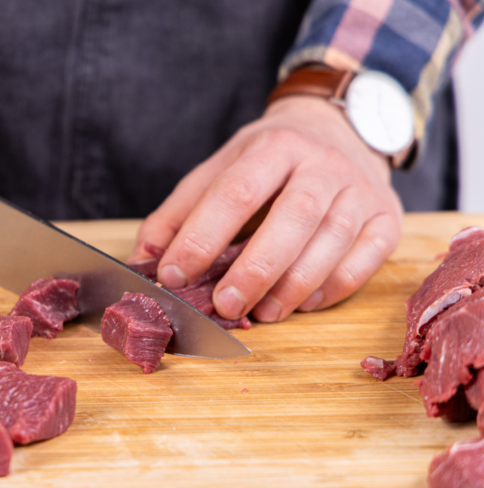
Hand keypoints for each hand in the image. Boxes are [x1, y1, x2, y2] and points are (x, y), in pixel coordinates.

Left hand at [130, 96, 402, 321]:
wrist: (337, 130)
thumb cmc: (268, 162)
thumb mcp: (219, 169)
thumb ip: (180, 213)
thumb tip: (144, 259)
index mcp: (273, 145)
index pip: (236, 192)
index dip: (203, 237)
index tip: (175, 274)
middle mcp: (322, 163)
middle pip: (292, 219)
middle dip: (254, 270)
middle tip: (223, 305)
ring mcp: (361, 190)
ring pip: (331, 243)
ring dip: (293, 287)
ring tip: (261, 312)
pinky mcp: (387, 217)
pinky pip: (365, 260)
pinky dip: (333, 288)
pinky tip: (303, 304)